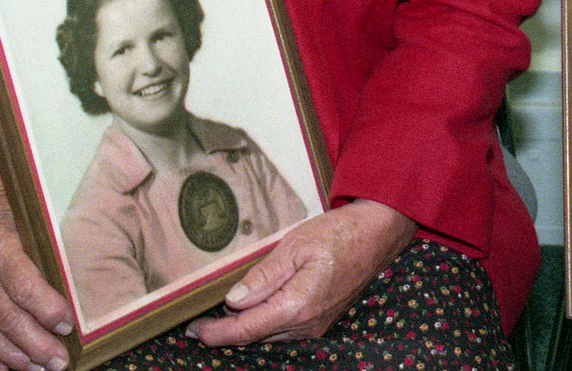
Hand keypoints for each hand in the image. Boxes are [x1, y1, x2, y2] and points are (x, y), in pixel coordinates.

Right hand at [0, 155, 74, 370]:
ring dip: (15, 358)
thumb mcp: (34, 221)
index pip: (24, 286)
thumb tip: (85, 285)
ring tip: (39, 369)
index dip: (47, 310)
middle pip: (7, 318)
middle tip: (59, 361)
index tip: (68, 325)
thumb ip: (52, 250)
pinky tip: (5, 369)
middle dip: (36, 345)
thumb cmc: (12, 212)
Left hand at [189, 199, 415, 345]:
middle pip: (254, 337)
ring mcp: (316, 326)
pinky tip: (255, 308)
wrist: (378, 233)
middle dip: (227, 331)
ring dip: (246, 327)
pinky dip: (264, 322)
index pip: (245, 330)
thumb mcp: (296, 245)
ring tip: (224, 313)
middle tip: (202, 320)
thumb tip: (233, 301)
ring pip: (269, 335)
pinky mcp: (321, 321)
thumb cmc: (339, 234)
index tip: (193, 329)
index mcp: (296, 307)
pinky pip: (284, 329)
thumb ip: (263, 276)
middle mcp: (306, 325)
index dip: (215, 333)